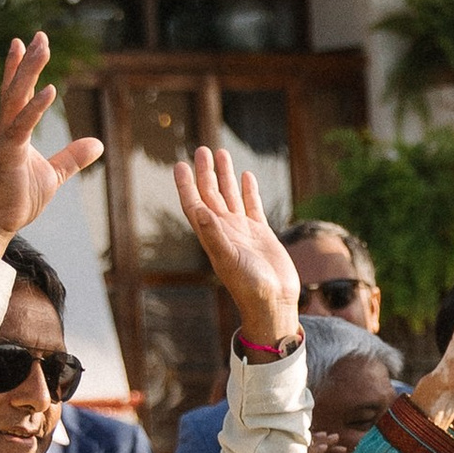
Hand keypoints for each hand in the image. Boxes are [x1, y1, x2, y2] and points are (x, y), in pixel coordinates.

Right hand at [0, 34, 103, 254]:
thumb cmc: (18, 199)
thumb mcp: (53, 175)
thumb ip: (72, 157)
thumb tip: (97, 144)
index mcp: (14, 131)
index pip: (19, 92)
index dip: (24, 66)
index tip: (30, 41)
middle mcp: (6, 129)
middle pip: (16, 87)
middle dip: (27, 60)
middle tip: (39, 35)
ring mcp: (4, 139)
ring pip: (16, 97)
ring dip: (29, 70)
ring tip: (41, 46)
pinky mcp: (7, 153)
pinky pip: (22, 125)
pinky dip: (35, 106)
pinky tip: (49, 88)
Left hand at [177, 147, 300, 346]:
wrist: (273, 302)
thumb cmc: (249, 286)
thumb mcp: (229, 259)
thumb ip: (214, 235)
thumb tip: (198, 210)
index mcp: (212, 236)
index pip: (194, 204)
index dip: (186, 185)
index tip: (180, 164)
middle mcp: (224, 230)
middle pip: (211, 195)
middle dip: (205, 173)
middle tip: (202, 150)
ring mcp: (243, 231)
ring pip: (230, 196)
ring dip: (225, 176)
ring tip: (221, 154)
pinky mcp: (261, 234)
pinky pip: (252, 206)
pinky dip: (248, 191)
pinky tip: (247, 177)